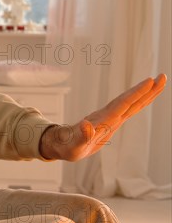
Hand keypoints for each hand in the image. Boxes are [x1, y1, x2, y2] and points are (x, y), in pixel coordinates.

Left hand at [39, 74, 166, 160]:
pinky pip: (128, 110)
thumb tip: (87, 125)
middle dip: (146, 90)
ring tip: (159, 83)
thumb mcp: (75, 144)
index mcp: (103, 120)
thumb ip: (82, 135)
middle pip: (130, 100)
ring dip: (145, 94)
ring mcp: (110, 118)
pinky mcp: (111, 122)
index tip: (149, 81)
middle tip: (163, 77)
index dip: (136, 93)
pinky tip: (146, 98)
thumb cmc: (68, 146)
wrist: (62, 144)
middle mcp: (108, 116)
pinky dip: (139, 103)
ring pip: (131, 103)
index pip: (123, 104)